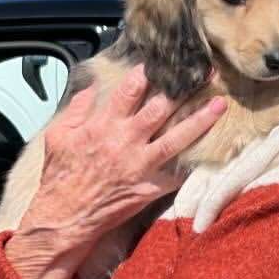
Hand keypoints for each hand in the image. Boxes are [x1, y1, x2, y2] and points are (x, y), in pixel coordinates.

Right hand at [6, 66, 224, 278]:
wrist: (64, 217)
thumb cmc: (60, 179)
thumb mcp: (58, 137)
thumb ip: (75, 111)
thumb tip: (89, 91)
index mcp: (103, 125)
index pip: (130, 90)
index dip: (149, 72)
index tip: (165, 61)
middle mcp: (125, 142)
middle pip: (161, 108)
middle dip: (183, 88)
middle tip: (204, 73)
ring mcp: (140, 165)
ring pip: (177, 138)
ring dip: (200, 120)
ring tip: (220, 104)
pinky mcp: (149, 188)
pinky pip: (177, 174)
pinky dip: (195, 164)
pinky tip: (215, 151)